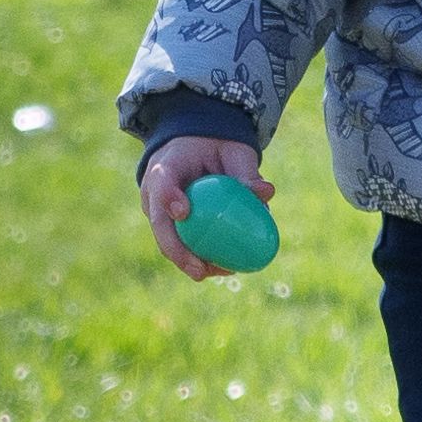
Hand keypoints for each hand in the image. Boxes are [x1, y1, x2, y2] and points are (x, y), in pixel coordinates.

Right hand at [138, 134, 269, 281]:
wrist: (201, 148)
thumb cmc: (217, 148)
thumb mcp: (232, 151)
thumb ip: (245, 171)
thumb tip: (266, 192)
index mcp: (166, 165)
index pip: (162, 180)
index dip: (168, 198)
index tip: (183, 213)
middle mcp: (155, 191)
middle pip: (159, 222)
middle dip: (175, 249)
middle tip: (198, 269)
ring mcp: (159, 211)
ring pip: (167, 240)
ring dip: (187, 262)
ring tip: (214, 273)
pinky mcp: (170, 225)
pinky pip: (183, 245)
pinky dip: (200, 260)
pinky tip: (224, 269)